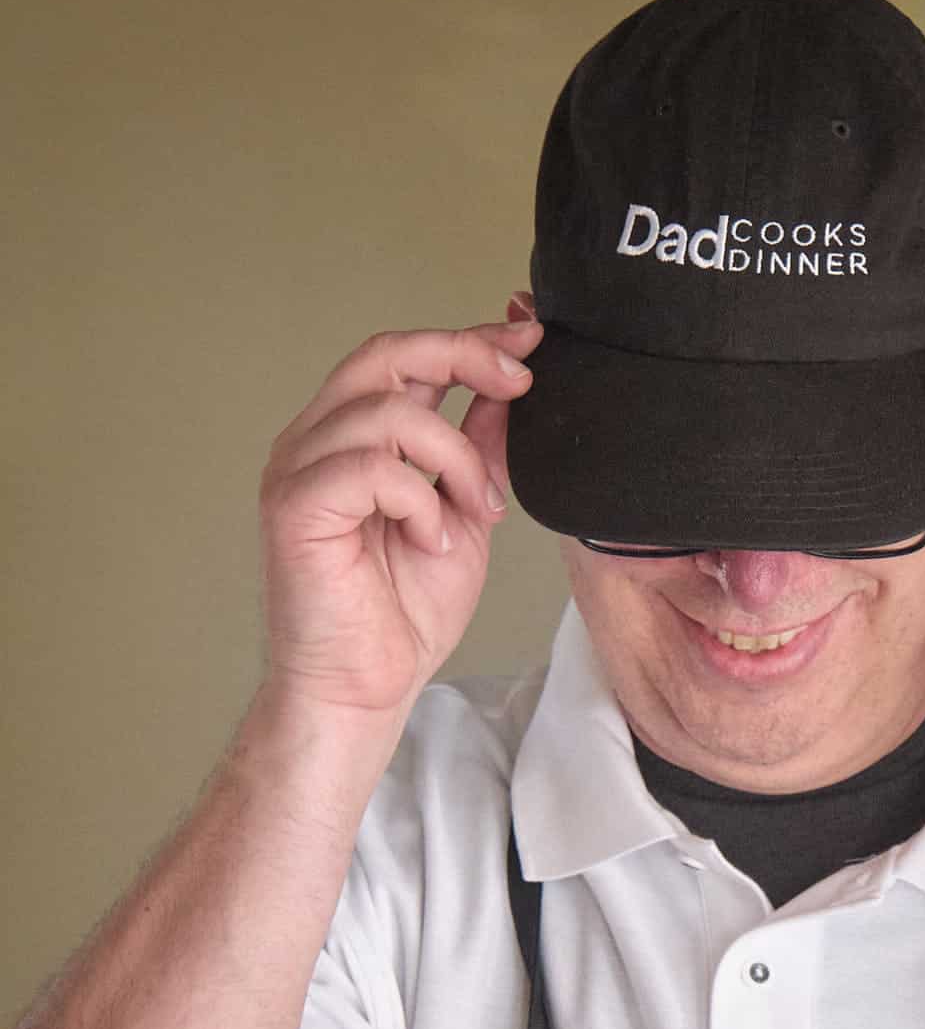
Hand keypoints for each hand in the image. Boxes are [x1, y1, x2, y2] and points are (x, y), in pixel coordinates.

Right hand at [258, 298, 542, 718]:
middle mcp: (316, 440)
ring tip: (475, 515)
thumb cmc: (404, 614)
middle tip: (520, 382)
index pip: (404, 358)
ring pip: (388, 412)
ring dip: (454, 459)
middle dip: (463, 355)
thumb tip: (508, 389)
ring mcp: (297, 469)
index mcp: (352, 436)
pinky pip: (369, 468)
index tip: (528, 338)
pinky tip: (432, 543)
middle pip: (385, 353)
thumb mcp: (464, 516)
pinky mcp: (293, 506)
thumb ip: (478, 451)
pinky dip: (418, 502)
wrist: (366, 689)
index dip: (468, 338)